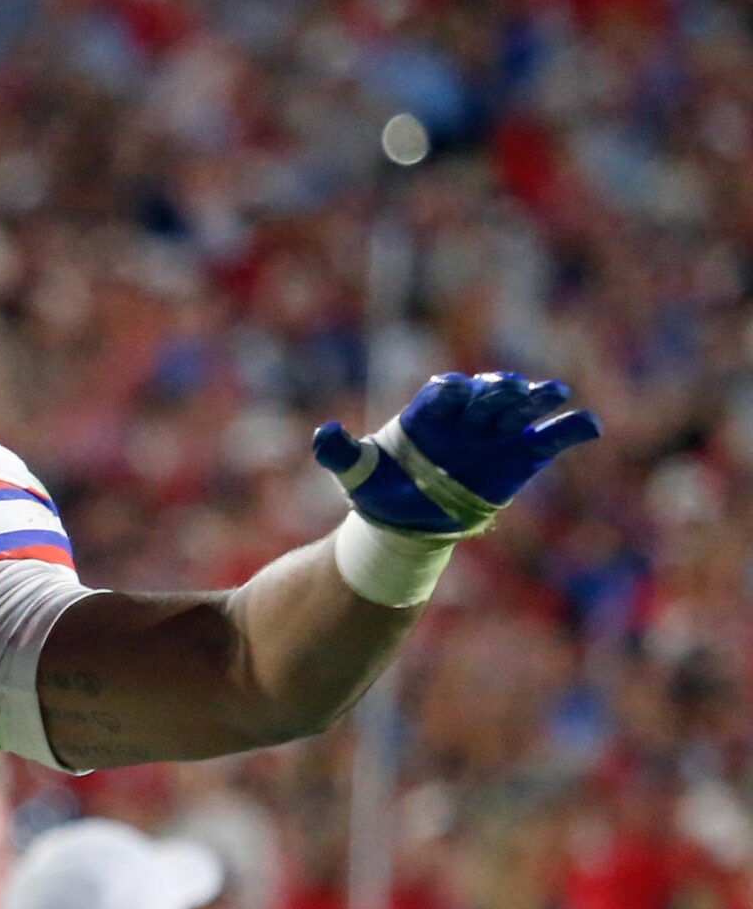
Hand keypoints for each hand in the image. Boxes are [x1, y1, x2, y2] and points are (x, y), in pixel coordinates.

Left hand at [313, 371, 599, 536]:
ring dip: (537, 397)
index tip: (453, 395)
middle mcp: (466, 416)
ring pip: (523, 407)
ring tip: (553, 392)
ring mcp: (497, 432)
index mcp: (429, 413)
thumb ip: (339, 453)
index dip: (449, 393)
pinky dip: (570, 430)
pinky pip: (551, 438)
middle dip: (496, 391)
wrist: (408, 519)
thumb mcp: (356, 474)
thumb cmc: (381, 488)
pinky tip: (587, 426)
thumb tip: (322, 434)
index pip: (443, 393)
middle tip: (507, 389)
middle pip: (487, 394)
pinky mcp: (522, 455)